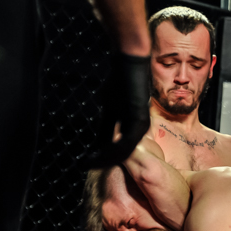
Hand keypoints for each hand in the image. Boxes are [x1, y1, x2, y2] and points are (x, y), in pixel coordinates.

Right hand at [84, 52, 150, 169]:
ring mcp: (142, 125)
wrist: (130, 65)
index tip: (90, 164)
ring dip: (106, 158)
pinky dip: (113, 150)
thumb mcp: (110, 109)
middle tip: (88, 166)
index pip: (120, 149)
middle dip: (104, 161)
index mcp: (134, 128)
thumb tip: (98, 144)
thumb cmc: (121, 83)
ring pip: (125, 151)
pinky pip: (127, 142)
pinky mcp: (140, 120)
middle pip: (123, 154)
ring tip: (91, 163)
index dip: (105, 158)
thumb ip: (107, 128)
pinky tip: (100, 153)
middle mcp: (141, 129)